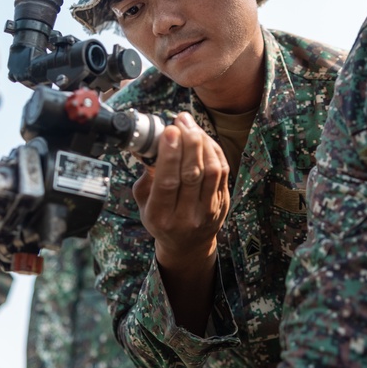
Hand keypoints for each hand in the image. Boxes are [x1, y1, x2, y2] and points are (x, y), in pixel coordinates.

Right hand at [133, 112, 229, 333]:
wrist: (187, 246)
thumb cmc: (161, 219)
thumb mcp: (143, 203)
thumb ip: (146, 178)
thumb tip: (149, 147)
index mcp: (161, 217)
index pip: (168, 183)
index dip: (170, 155)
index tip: (169, 131)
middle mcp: (186, 216)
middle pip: (192, 174)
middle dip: (188, 142)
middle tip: (181, 121)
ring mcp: (208, 211)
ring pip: (212, 171)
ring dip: (203, 143)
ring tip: (191, 125)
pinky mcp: (223, 203)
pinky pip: (223, 171)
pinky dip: (214, 150)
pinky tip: (203, 137)